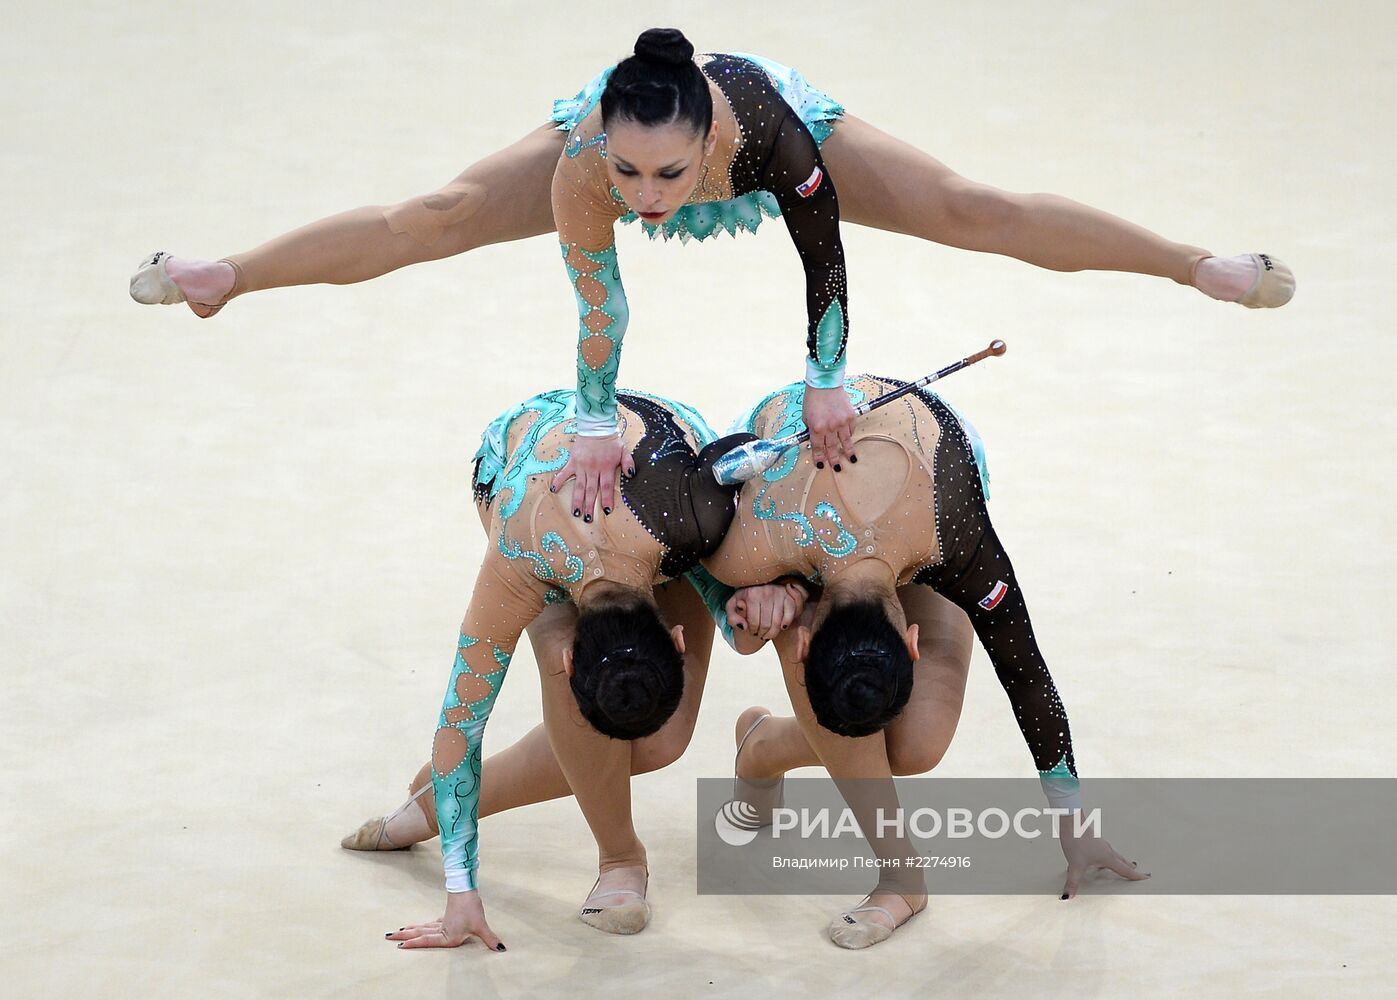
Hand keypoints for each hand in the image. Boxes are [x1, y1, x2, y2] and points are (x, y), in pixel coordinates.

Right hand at [386, 890, 505, 951]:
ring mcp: (442, 922)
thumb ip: (490, 939)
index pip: (428, 941)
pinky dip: (422, 926)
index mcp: (448, 935)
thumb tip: (501, 949)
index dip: (415, 943)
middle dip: (404, 936)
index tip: (400, 945)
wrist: (467, 889)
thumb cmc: (471, 908)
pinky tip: (419, 926)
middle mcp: (442, 930)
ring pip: (423, 927)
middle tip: (388, 937)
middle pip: (420, 933)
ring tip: (397, 931)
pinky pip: (430, 923)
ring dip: (410, 930)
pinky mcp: (446, 916)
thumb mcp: (481, 926)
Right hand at [550, 433, 634, 521]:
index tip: (606, 511)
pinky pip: (564, 473)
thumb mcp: (624, 450)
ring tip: (576, 512)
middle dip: (590, 506)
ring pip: (579, 486)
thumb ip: (628, 463)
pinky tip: (554, 490)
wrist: (596, 427)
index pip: (606, 487)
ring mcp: (582, 466)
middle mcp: (593, 469)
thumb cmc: (611, 440)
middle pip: (591, 490)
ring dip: (577, 500)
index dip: (606, 499)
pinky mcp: (573, 462)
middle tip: (587, 519)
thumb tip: (631, 475)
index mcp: (606, 468)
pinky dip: (559, 481)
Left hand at [727, 580, 808, 642]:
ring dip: (773, 633)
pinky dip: (787, 622)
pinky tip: (782, 627)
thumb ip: (732, 617)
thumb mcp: (732, 606)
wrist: (758, 585)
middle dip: (762, 633)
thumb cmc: (745, 598)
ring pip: (778, 622)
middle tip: (760, 634)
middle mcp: (766, 591)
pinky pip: (791, 613)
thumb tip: (743, 626)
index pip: (754, 622)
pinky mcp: (788, 595)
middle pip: (766, 624)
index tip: (752, 631)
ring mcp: (778, 592)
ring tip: (768, 634)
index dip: (752, 631)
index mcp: (751, 593)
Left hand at [802, 387, 856, 469]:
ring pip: (846, 441)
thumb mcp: (806, 416)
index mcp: (817, 428)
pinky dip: (850, 435)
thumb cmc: (813, 398)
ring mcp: (842, 422)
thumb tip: (816, 440)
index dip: (819, 458)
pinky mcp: (851, 416)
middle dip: (834, 459)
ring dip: (848, 452)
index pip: (818, 448)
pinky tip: (850, 440)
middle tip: (837, 468)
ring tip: (851, 460)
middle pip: (832, 448)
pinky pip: (851, 430)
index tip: (821, 465)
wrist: (825, 383)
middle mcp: (830, 427)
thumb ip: (811, 429)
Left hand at [1056, 816, 1149, 898]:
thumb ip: (1073, 882)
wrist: (1070, 822)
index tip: (1147, 878)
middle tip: (1139, 873)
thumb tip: (1069, 896)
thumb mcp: (1075, 866)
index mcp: (1108, 858)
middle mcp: (1107, 851)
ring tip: (1122, 867)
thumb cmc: (1076, 840)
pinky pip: (1104, 852)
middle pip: (1123, 862)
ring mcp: (1101, 845)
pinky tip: (1097, 860)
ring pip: (1114, 856)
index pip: (1126, 870)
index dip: (1136, 876)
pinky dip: (1107, 858)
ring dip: (1119, 863)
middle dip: (1130, 869)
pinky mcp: (1094, 841)